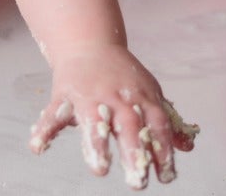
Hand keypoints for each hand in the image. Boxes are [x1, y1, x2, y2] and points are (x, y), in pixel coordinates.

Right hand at [29, 42, 198, 188]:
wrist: (89, 44)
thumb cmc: (123, 75)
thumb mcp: (149, 93)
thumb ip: (166, 122)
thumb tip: (187, 147)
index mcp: (142, 97)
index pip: (157, 126)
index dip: (163, 151)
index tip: (166, 177)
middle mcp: (118, 97)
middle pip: (129, 126)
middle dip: (134, 154)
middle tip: (138, 184)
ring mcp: (90, 95)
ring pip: (94, 121)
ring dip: (97, 145)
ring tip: (100, 169)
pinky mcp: (65, 94)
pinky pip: (53, 113)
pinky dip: (44, 130)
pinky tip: (37, 147)